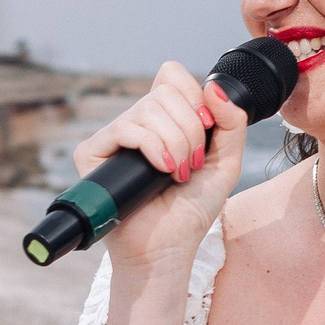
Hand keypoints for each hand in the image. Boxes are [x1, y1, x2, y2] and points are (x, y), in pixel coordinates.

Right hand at [75, 61, 248, 277]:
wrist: (167, 248)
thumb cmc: (191, 211)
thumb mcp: (225, 163)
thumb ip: (232, 123)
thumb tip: (214, 86)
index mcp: (163, 119)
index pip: (171, 76)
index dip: (193, 96)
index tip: (206, 129)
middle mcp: (136, 123)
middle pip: (165, 92)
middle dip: (190, 131)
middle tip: (191, 165)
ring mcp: (113, 137)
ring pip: (148, 109)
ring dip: (175, 144)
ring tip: (176, 174)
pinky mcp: (91, 152)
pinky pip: (125, 127)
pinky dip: (152, 147)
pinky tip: (161, 171)